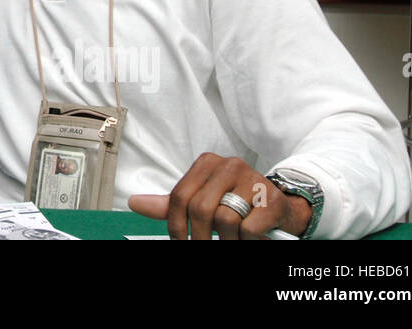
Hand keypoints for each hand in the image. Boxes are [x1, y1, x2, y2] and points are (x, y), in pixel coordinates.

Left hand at [128, 153, 312, 239]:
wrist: (277, 207)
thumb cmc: (234, 204)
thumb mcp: (201, 201)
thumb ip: (170, 204)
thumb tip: (134, 203)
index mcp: (206, 163)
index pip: (179, 196)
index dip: (175, 225)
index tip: (180, 242)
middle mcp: (229, 165)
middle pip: (200, 209)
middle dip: (199, 237)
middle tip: (202, 247)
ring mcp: (252, 180)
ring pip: (225, 220)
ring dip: (226, 240)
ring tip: (230, 240)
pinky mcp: (271, 198)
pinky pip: (248, 228)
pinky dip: (245, 240)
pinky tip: (249, 237)